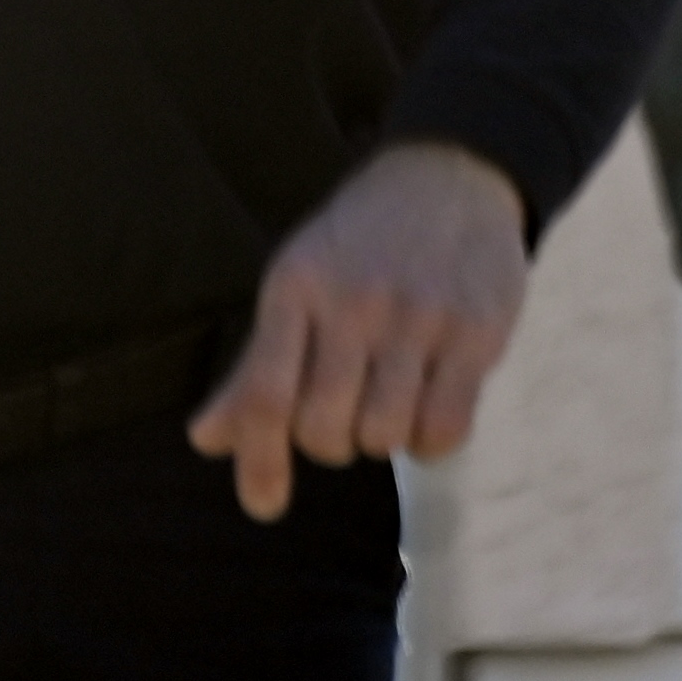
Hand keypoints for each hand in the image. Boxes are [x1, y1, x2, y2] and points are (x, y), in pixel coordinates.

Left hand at [186, 140, 529, 522]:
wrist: (448, 174)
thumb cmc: (358, 245)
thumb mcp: (296, 284)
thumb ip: (254, 369)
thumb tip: (206, 440)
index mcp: (295, 286)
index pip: (264, 394)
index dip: (259, 460)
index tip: (264, 505)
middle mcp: (353, 300)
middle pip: (324, 428)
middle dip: (330, 443)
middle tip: (345, 411)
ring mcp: (417, 315)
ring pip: (384, 436)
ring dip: (383, 438)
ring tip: (388, 397)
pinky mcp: (475, 331)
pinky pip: (445, 430)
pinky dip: (432, 440)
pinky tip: (428, 405)